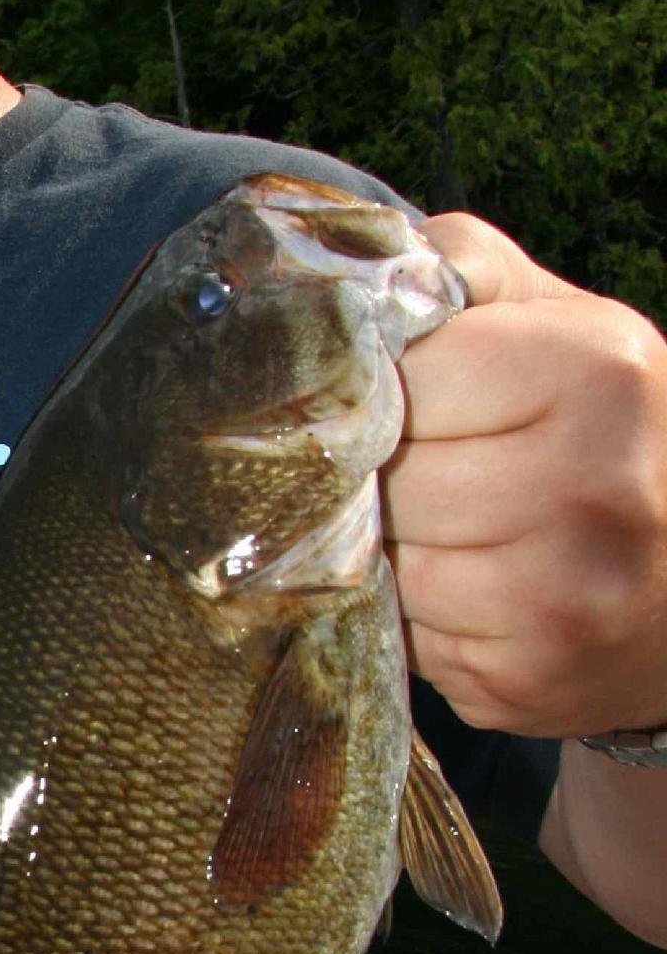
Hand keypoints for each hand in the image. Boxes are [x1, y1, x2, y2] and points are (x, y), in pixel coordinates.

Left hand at [387, 214, 666, 736]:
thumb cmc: (601, 430)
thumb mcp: (560, 323)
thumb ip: (462, 273)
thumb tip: (351, 276)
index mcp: (598, 371)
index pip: (402, 376)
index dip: (377, 391)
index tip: (394, 400)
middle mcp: (594, 485)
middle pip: (387, 477)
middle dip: (381, 476)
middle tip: (421, 472)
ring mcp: (566, 596)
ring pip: (386, 563)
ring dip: (394, 549)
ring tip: (450, 532)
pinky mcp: (527, 679)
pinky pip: (406, 637)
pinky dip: (416, 617)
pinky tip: (471, 594)